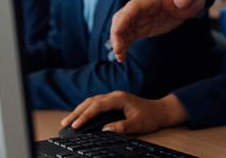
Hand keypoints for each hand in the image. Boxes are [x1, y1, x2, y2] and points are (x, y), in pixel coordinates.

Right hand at [60, 92, 187, 135]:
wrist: (160, 111)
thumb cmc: (150, 117)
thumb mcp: (138, 124)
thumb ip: (122, 127)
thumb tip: (105, 130)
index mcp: (119, 98)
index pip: (97, 106)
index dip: (85, 116)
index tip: (76, 126)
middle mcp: (114, 95)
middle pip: (90, 102)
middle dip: (76, 112)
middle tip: (65, 123)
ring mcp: (113, 97)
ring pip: (91, 101)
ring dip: (79, 110)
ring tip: (68, 121)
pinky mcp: (113, 102)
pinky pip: (95, 104)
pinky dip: (85, 109)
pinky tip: (80, 116)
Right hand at [110, 0, 205, 61]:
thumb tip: (181, 2)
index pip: (133, 7)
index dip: (123, 19)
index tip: (117, 32)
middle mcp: (141, 7)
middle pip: (122, 18)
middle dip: (117, 33)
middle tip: (118, 51)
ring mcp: (141, 18)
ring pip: (122, 28)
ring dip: (118, 42)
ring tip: (120, 58)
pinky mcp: (143, 27)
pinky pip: (128, 36)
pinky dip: (123, 45)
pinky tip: (121, 57)